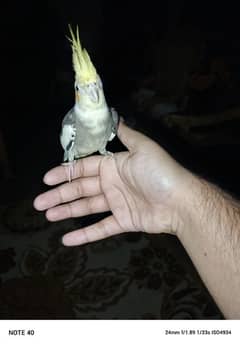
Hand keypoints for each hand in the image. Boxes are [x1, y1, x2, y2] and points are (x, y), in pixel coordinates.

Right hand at [34, 122, 188, 245]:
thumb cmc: (160, 173)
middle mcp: (112, 184)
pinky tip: (68, 239)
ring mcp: (117, 204)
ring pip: (87, 208)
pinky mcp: (123, 221)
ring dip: (67, 212)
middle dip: (59, 195)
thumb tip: (116, 117)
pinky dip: (86, 235)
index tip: (47, 179)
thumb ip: (126, 135)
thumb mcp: (143, 148)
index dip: (65, 173)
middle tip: (39, 202)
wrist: (180, 201)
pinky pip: (101, 228)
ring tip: (48, 216)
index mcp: (113, 166)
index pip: (84, 169)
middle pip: (80, 189)